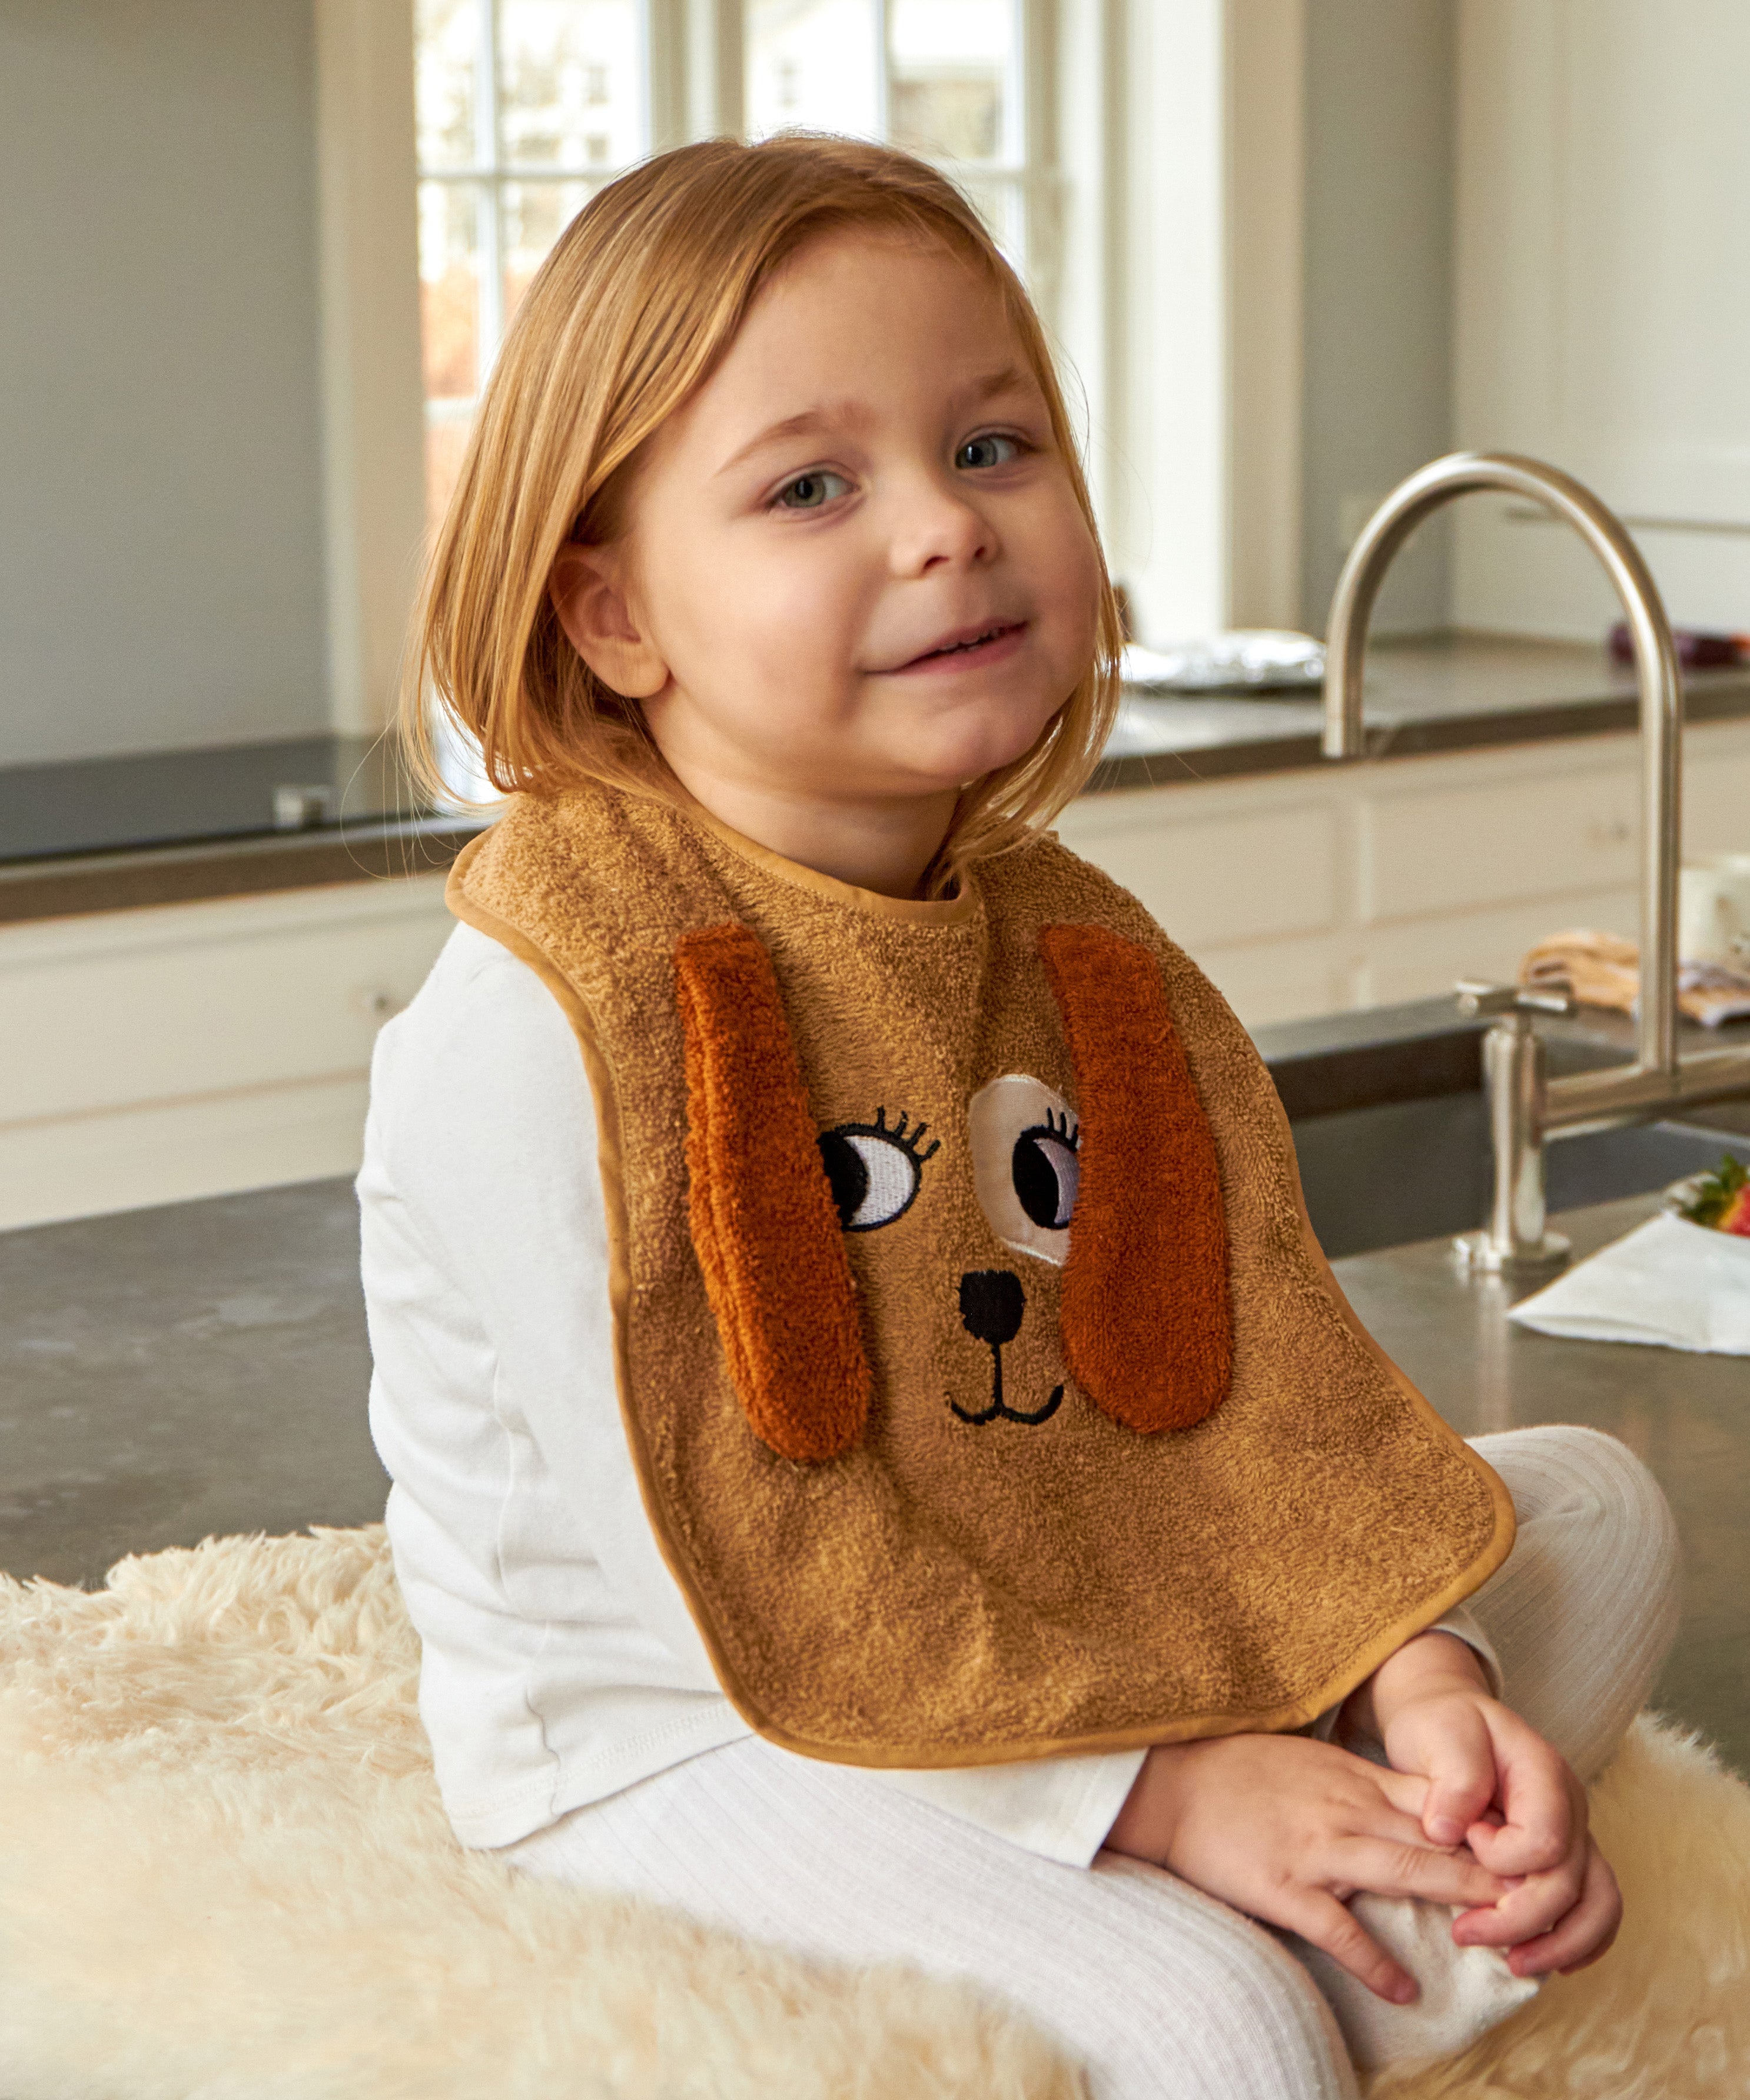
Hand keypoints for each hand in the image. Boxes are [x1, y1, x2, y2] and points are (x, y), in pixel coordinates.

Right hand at [1104, 1730, 1509, 2003]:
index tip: (1528, 1844)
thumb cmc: (1236, 1771)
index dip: (1486, 1822)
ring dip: (1457, 1899)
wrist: (1168, 1784)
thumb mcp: (1307, 1758)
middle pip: (1436, 1836)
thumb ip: (1358, 1779)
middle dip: (1493, 1864)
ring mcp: (1317, 1848)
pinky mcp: (1284, 1886)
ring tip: (1503, 1931)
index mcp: (1350, 1776)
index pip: (1437, 1798)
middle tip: (1543, 1891)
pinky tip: (1408, 1988)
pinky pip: (1340, 1929)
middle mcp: (1345, 1808)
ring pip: (1404, 1872)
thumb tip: (1411, 1802)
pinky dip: (1376, 1961)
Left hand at [1356, 1632, 1621, 1978]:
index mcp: (1544, 1771)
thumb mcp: (1438, 1732)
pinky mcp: (1566, 1856)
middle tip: (1464, 1933)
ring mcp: (1575, 1833)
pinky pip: (1595, 1906)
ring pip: (1598, 1903)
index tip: (1461, 1840)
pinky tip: (1546, 1960)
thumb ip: (1451, 1778)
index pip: (1545, 1838)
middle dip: (1519, 1919)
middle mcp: (1571, 1806)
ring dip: (1559, 1943)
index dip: (1503, 1858)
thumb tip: (1447, 1832)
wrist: (1450, 1720)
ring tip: (1515, 1965)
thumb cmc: (1443, 1726)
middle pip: (1569, 1881)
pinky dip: (1579, 1940)